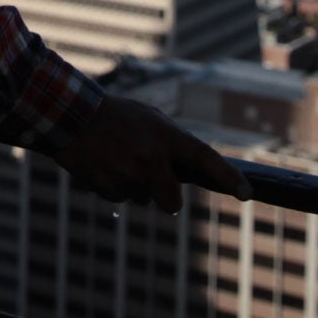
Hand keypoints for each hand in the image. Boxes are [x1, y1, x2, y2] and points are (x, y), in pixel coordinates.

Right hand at [52, 93, 252, 214]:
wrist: (70, 115)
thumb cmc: (115, 115)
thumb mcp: (149, 118)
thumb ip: (170, 142)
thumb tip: (189, 171)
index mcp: (165, 136)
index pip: (206, 159)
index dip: (228, 177)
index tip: (247, 194)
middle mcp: (151, 158)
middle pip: (172, 203)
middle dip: (165, 197)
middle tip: (151, 178)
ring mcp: (129, 175)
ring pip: (143, 199)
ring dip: (134, 186)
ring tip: (117, 158)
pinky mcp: (109, 188)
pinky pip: (121, 198)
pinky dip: (114, 186)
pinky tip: (103, 164)